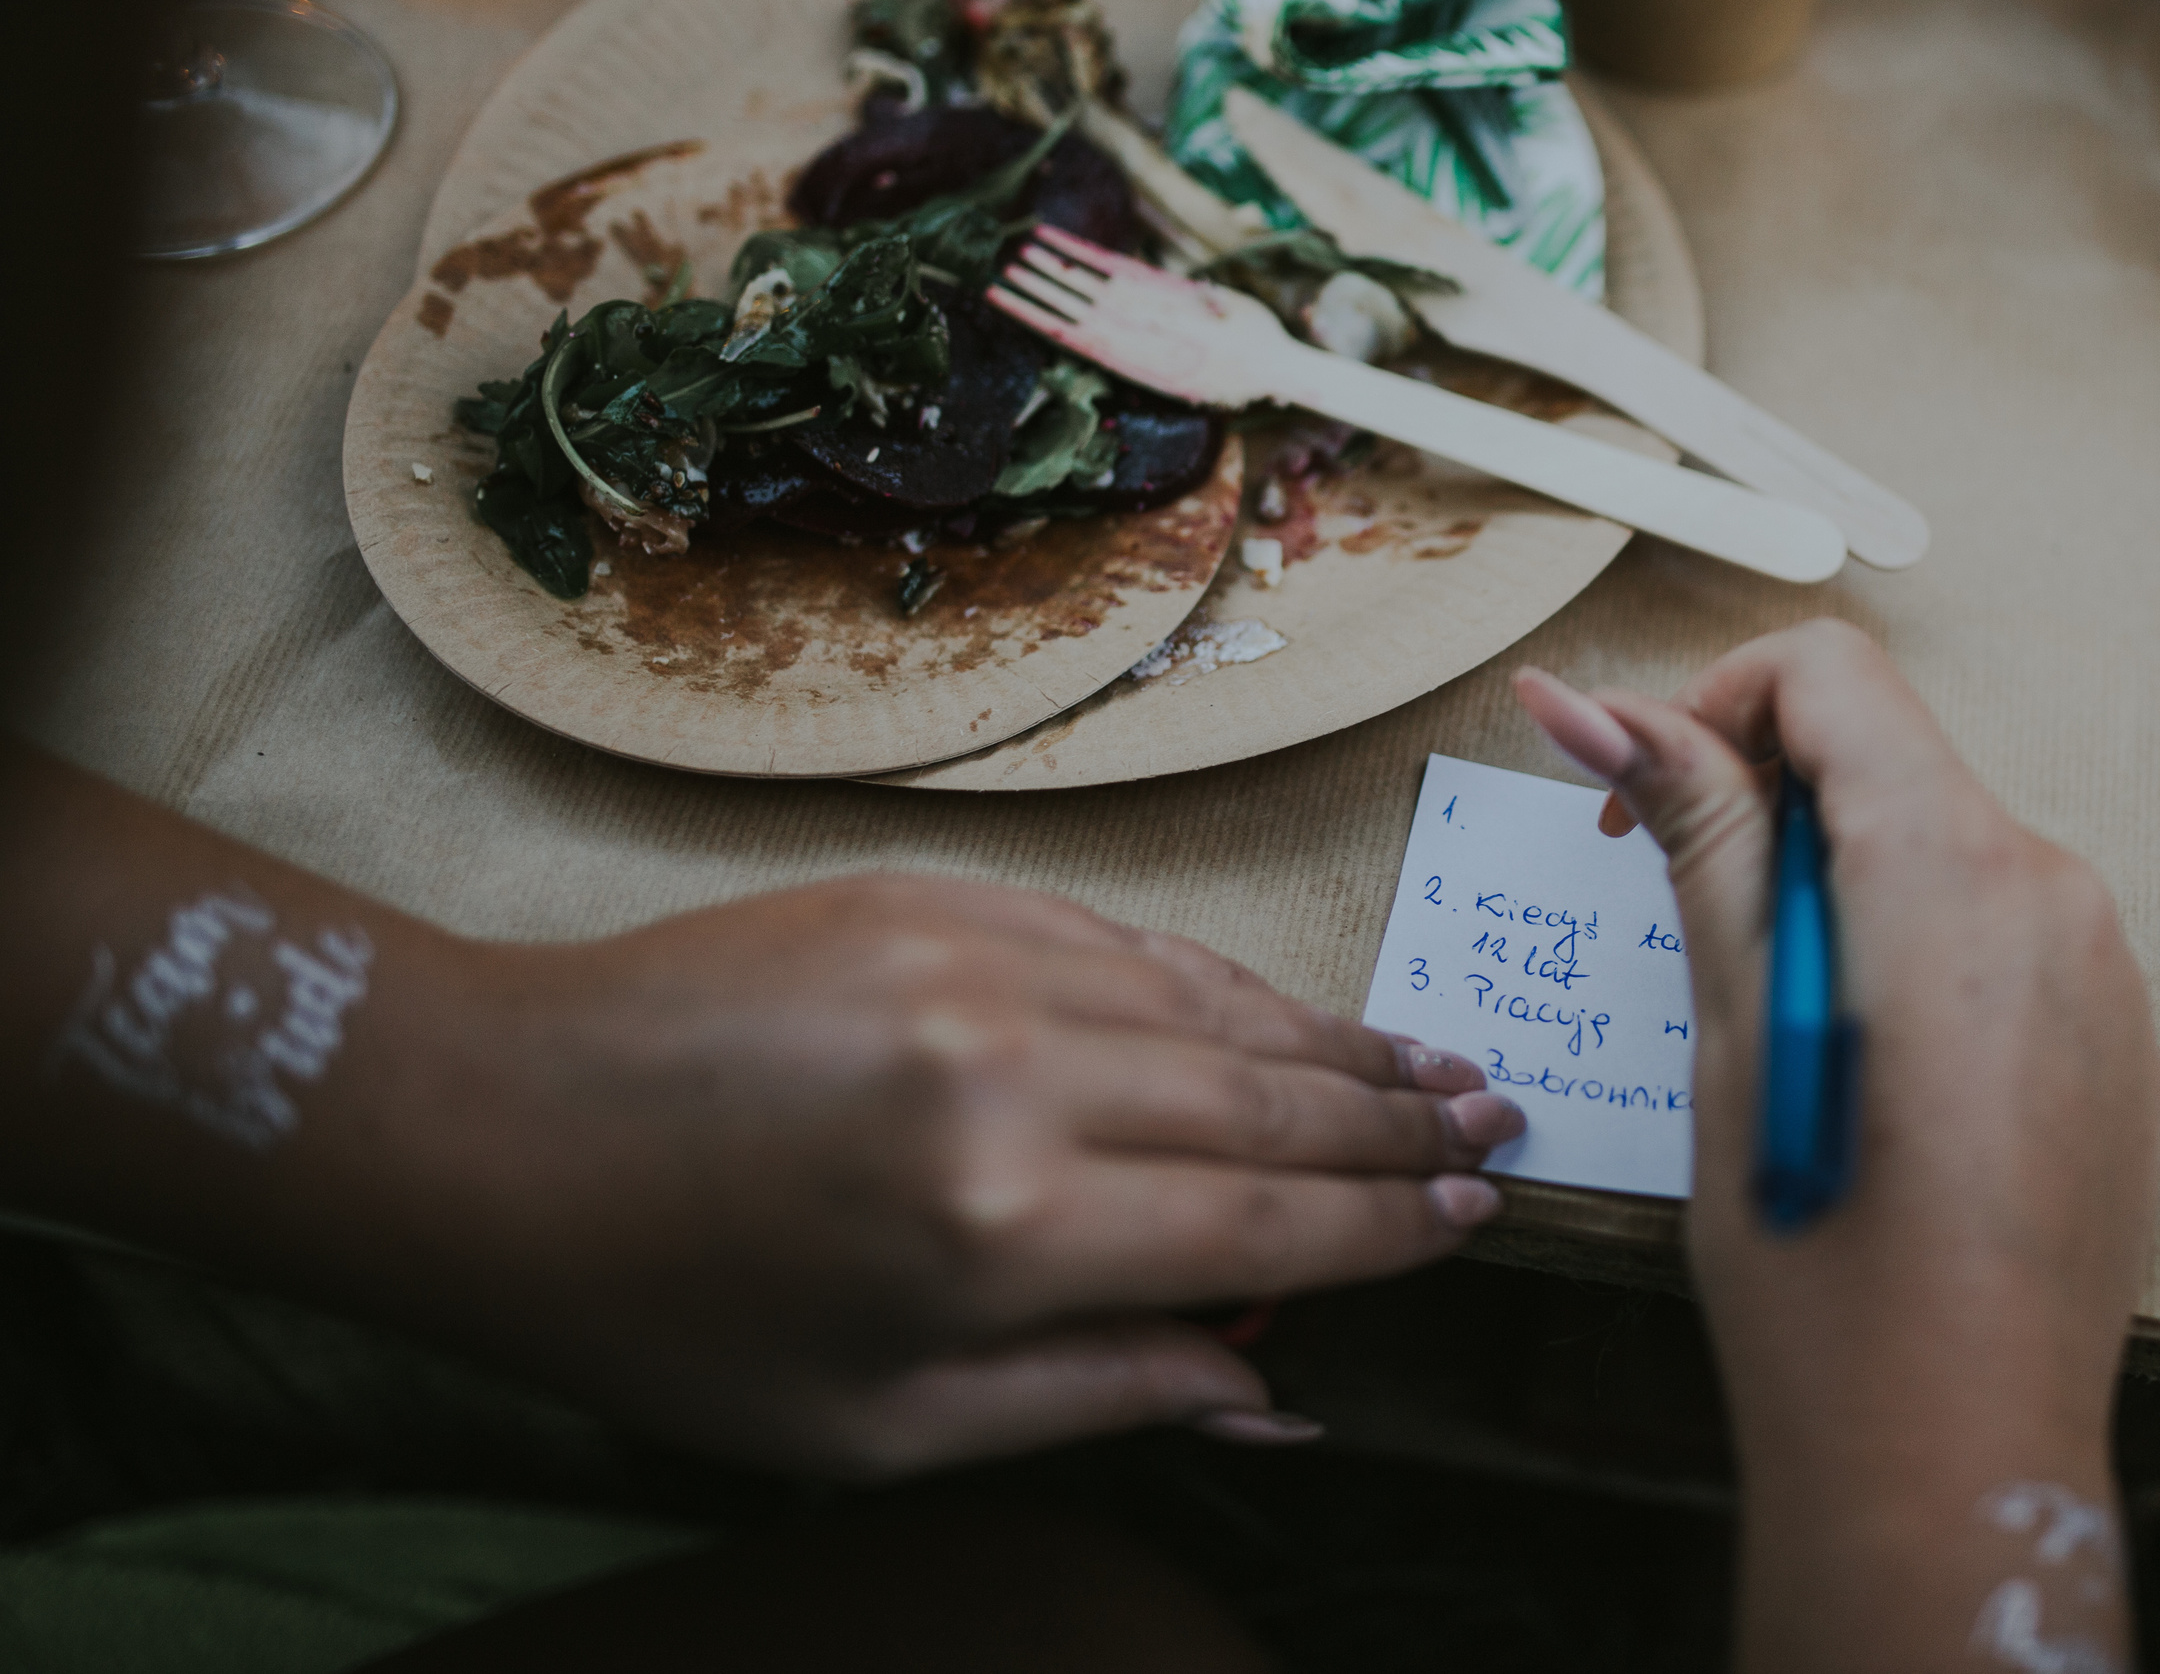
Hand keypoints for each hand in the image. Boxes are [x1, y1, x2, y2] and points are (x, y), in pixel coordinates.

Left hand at [404, 875, 1520, 1479]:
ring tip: (1432, 1063)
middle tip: (1498, 1127)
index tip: (1474, 1218)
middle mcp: (1017, 1072)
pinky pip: (1129, 942)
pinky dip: (1220, 985)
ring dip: (1335, 1041)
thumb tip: (1272, 1393)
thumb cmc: (673, 1313)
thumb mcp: (880, 1422)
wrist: (502, 1123)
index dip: (1383, 1228)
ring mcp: (981, 960)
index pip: (1262, 1222)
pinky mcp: (942, 894)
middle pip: (1268, 1101)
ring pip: (1216, 1006)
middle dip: (1397, 1122)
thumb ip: (1097, 1396)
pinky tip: (1280, 1013)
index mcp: (1004, 1228)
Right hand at [1517, 621, 2159, 1671]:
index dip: (1710, 706)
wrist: (1954, 1447)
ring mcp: (2102, 965)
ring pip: (1936, 843)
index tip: (1636, 800)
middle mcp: (2053, 890)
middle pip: (1885, 757)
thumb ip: (1690, 836)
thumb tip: (1589, 706)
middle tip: (1682, 927)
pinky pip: (1997, 927)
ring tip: (1771, 1031)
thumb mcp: (1728, 1028)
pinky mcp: (2117, 1033)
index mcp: (1949, 869)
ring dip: (1832, 885)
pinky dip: (1906, 948)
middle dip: (1764, 806)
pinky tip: (1858, 1076)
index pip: (1829, 673)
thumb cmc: (1826, 1263)